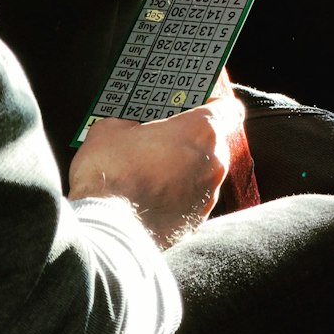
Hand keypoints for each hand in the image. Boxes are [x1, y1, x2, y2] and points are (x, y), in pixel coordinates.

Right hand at [68, 97, 243, 247]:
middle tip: (160, 139)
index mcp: (201, 130)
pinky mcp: (197, 220)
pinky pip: (193, 197)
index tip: (192, 106)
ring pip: (203, 171)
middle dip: (190, 139)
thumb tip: (128, 126)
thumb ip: (129, 121)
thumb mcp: (110, 129)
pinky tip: (150, 194)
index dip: (211, 104)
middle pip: (214, 141)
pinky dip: (178, 194)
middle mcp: (214, 162)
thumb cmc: (111, 177)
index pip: (227, 108)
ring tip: (149, 170)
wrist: (106, 228)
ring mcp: (208, 194)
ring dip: (184, 168)